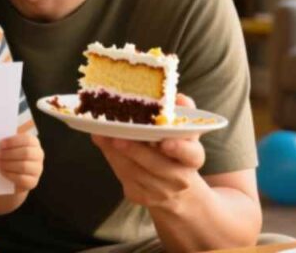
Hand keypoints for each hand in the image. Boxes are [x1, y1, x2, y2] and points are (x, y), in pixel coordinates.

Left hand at [0, 134, 43, 191]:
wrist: (14, 175)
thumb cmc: (11, 157)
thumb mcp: (11, 147)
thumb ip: (8, 143)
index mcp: (34, 143)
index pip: (27, 140)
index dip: (13, 142)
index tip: (1, 144)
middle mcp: (38, 155)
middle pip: (26, 153)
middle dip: (9, 154)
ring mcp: (37, 169)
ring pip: (24, 166)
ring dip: (8, 164)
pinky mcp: (33, 182)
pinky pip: (21, 179)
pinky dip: (9, 174)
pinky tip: (2, 171)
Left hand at [91, 94, 204, 210]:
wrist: (177, 192)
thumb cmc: (177, 153)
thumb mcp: (184, 133)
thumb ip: (183, 114)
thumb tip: (178, 97)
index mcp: (193, 158)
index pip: (190, 154)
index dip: (179, 148)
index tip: (165, 143)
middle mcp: (180, 178)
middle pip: (156, 165)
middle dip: (135, 152)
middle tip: (117, 138)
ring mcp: (161, 191)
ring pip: (135, 172)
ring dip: (116, 154)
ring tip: (102, 137)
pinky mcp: (143, 198)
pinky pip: (124, 178)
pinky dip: (113, 160)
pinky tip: (104, 145)